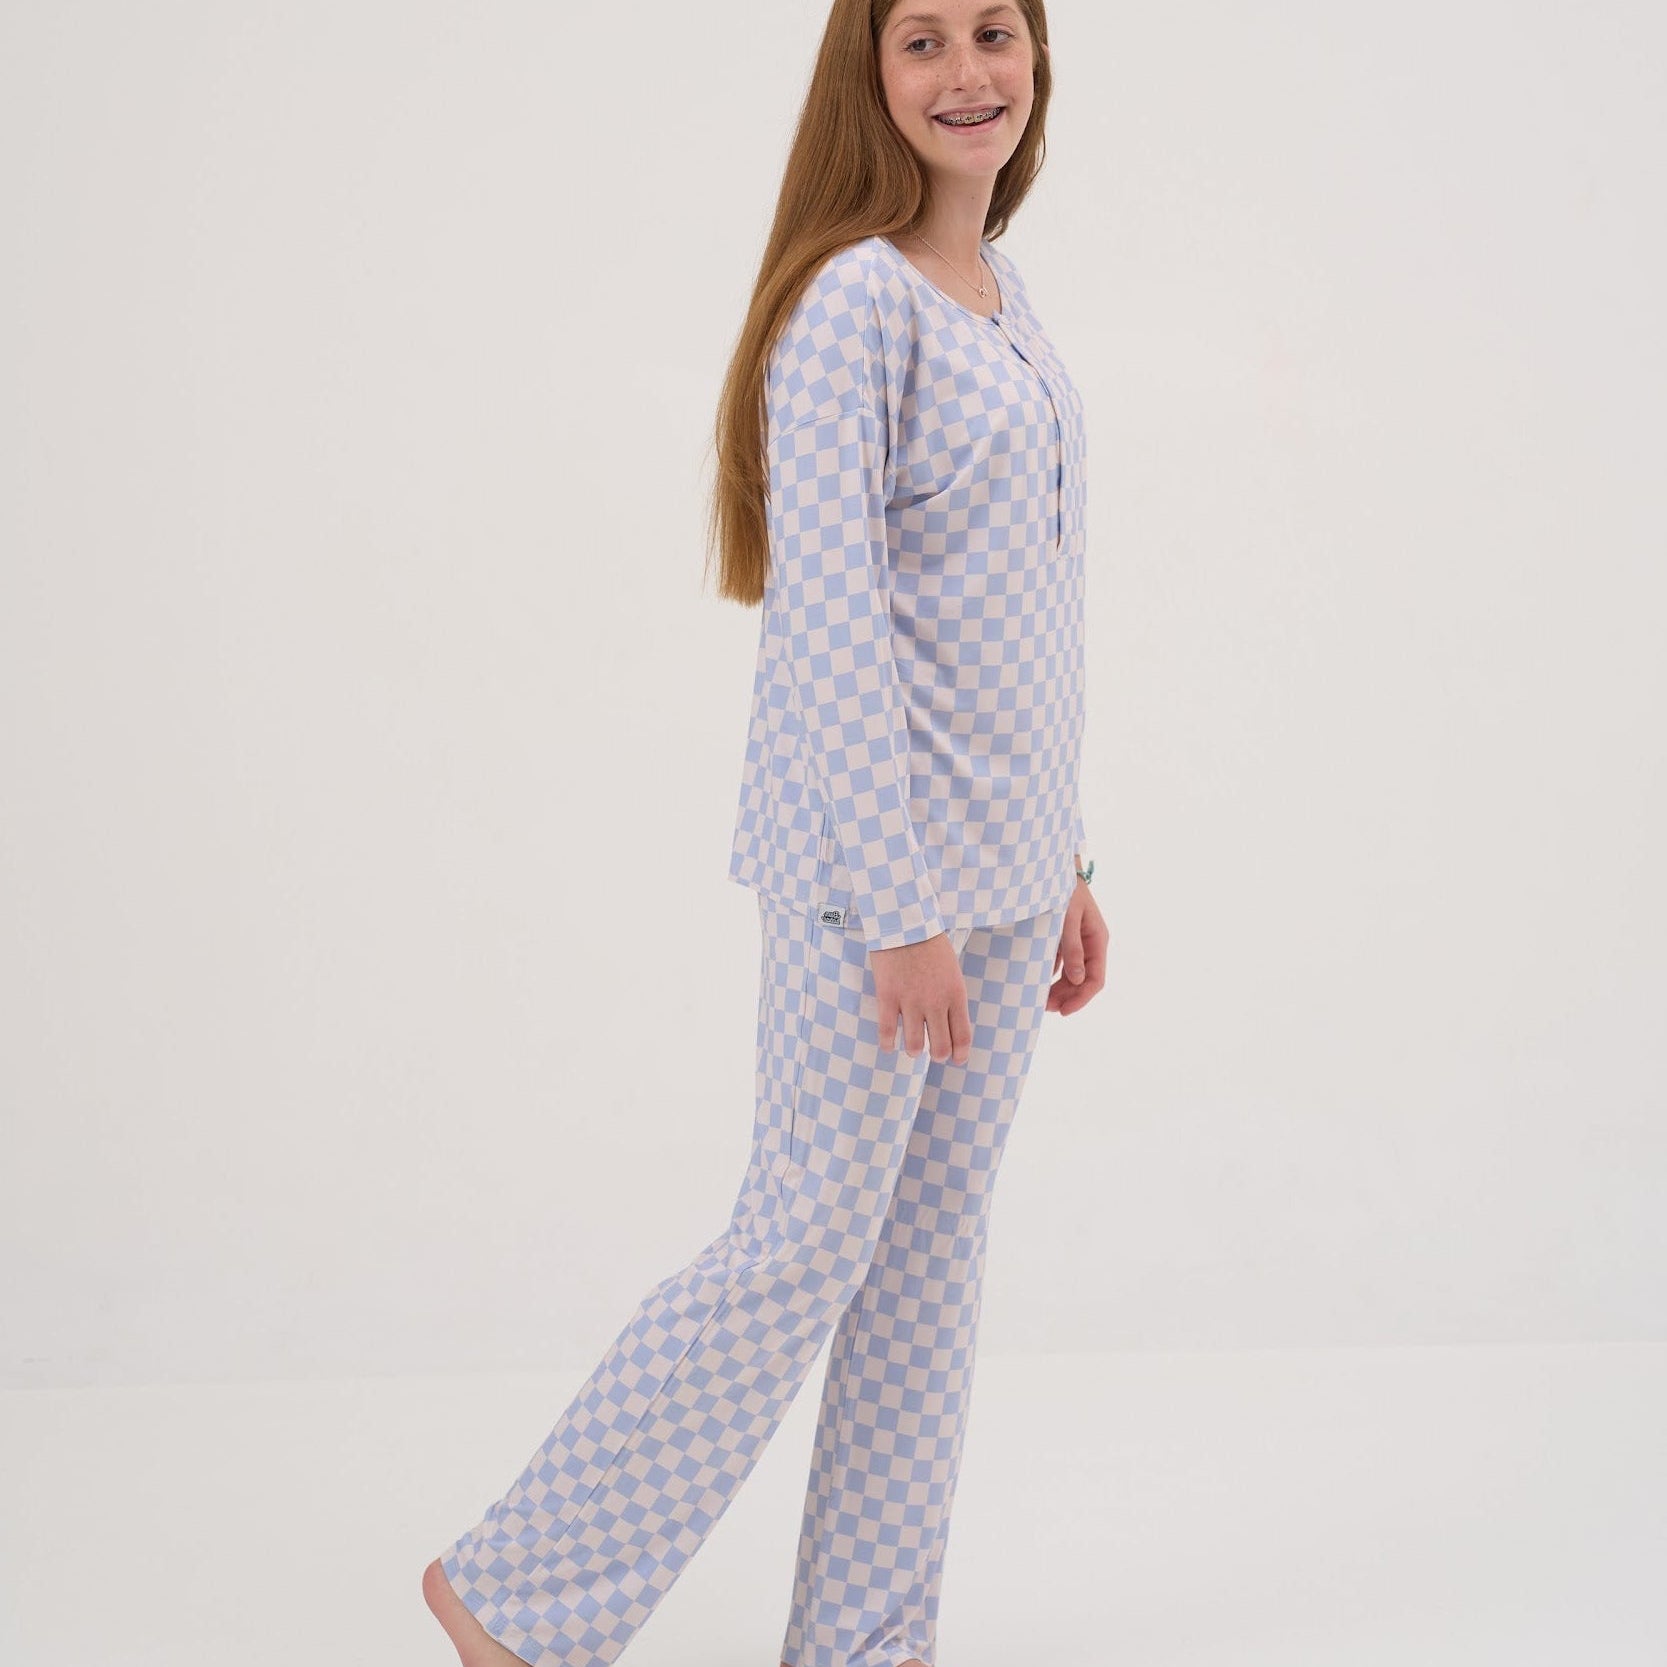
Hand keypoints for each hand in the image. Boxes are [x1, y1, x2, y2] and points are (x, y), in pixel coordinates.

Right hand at [869, 932, 969, 1062]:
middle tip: (933, 1053)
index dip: (960, 1054)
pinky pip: (887, 1032)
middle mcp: (936, 1002)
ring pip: (915, 1046)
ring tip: (913, 1047)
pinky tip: (889, 1045)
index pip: (962, 1036)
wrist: (904, 924)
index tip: (956, 1059)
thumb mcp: (952, 971)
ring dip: (915, 1051)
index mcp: (956, 994)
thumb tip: (949, 1022)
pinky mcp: (888, 997)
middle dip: (938, 1056)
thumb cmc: (930, 945)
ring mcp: (911, 1001)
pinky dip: (888, 1044)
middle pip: (940, 1047)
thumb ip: (952, 997)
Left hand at [1048, 879, 1105, 1014]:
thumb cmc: (1064, 889)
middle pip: (1083, 981)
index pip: (1095, 979)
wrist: (1052, 869)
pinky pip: (1060, 964)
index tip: (1064, 1011)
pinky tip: (1037, 982)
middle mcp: (1090, 944)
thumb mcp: (1068, 917)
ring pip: (1071, 975)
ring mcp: (1077, 942)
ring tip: (1041, 1001)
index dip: (1081, 998)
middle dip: (1067, 997)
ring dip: (1059, 990)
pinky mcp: (1063, 939)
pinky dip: (1050, 975)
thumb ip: (1072, 947)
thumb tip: (1077, 979)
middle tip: (1045, 1009)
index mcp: (1097, 939)